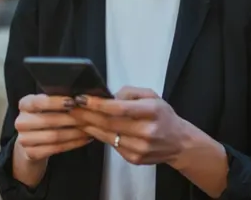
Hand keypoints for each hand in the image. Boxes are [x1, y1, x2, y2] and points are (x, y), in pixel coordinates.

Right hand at [14, 94, 93, 162]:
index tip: (73, 101)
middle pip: (49, 120)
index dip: (56, 102)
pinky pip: (56, 148)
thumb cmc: (44, 118)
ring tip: (90, 128)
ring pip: (55, 136)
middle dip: (72, 118)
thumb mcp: (46, 106)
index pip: (38, 102)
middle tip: (89, 117)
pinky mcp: (31, 153)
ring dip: (75, 132)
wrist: (31, 142)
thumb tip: (79, 96)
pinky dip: (73, 143)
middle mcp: (21, 122)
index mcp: (24, 104)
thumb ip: (57, 100)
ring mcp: (24, 139)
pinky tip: (84, 139)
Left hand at [71, 86, 187, 165]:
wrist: (179, 143)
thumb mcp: (151, 96)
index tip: (82, 98)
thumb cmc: (162, 115)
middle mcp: (147, 131)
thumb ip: (129, 92)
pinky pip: (112, 145)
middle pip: (110, 123)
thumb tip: (108, 97)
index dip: (98, 104)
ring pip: (108, 136)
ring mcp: (141, 148)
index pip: (120, 108)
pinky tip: (89, 128)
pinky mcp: (135, 159)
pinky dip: (99, 136)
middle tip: (71, 106)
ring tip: (75, 116)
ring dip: (88, 125)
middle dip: (87, 114)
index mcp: (152, 111)